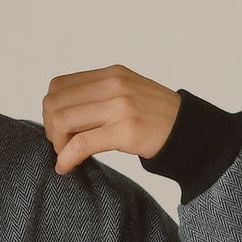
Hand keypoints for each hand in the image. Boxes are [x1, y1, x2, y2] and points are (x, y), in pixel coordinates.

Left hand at [42, 64, 180, 174]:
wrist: (190, 131)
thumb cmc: (156, 118)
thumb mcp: (127, 94)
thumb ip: (98, 96)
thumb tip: (58, 115)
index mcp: (112, 74)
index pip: (59, 85)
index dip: (51, 109)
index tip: (61, 129)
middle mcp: (114, 85)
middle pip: (54, 102)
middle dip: (51, 128)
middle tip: (61, 145)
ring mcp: (120, 106)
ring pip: (62, 121)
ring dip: (57, 144)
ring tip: (66, 156)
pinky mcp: (125, 131)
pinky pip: (80, 144)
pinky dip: (66, 158)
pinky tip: (66, 167)